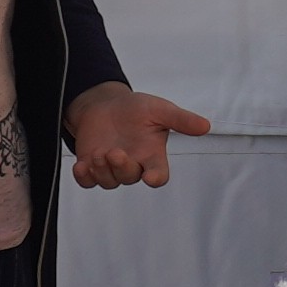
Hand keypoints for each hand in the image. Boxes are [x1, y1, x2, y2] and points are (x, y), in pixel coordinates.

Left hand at [65, 84, 211, 190]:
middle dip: (121, 168)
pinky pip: (88, 182)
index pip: (158, 175)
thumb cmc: (134, 109)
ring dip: (102, 171)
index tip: (150, 176)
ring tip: (98, 154)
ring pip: (108, 182)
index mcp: (151, 156)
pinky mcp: (92, 167)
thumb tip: (205, 126)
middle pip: (130, 178)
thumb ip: (180, 119)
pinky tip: (81, 166)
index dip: (155, 178)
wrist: (105, 104)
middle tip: (114, 152)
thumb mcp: (159, 109)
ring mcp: (111, 168)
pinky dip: (84, 178)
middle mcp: (133, 165)